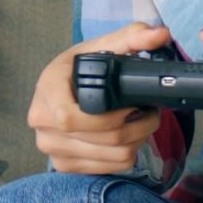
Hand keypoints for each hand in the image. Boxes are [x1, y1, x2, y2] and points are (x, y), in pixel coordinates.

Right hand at [27, 22, 175, 174]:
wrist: (59, 90)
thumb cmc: (78, 69)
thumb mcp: (100, 47)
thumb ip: (132, 37)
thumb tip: (160, 34)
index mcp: (47, 90)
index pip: (69, 118)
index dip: (109, 118)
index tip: (132, 105)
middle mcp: (42, 122)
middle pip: (101, 139)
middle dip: (138, 127)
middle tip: (150, 113)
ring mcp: (51, 148)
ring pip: (110, 156)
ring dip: (137, 141)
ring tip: (141, 123)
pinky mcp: (64, 165)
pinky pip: (108, 168)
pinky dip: (126, 155)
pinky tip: (126, 138)